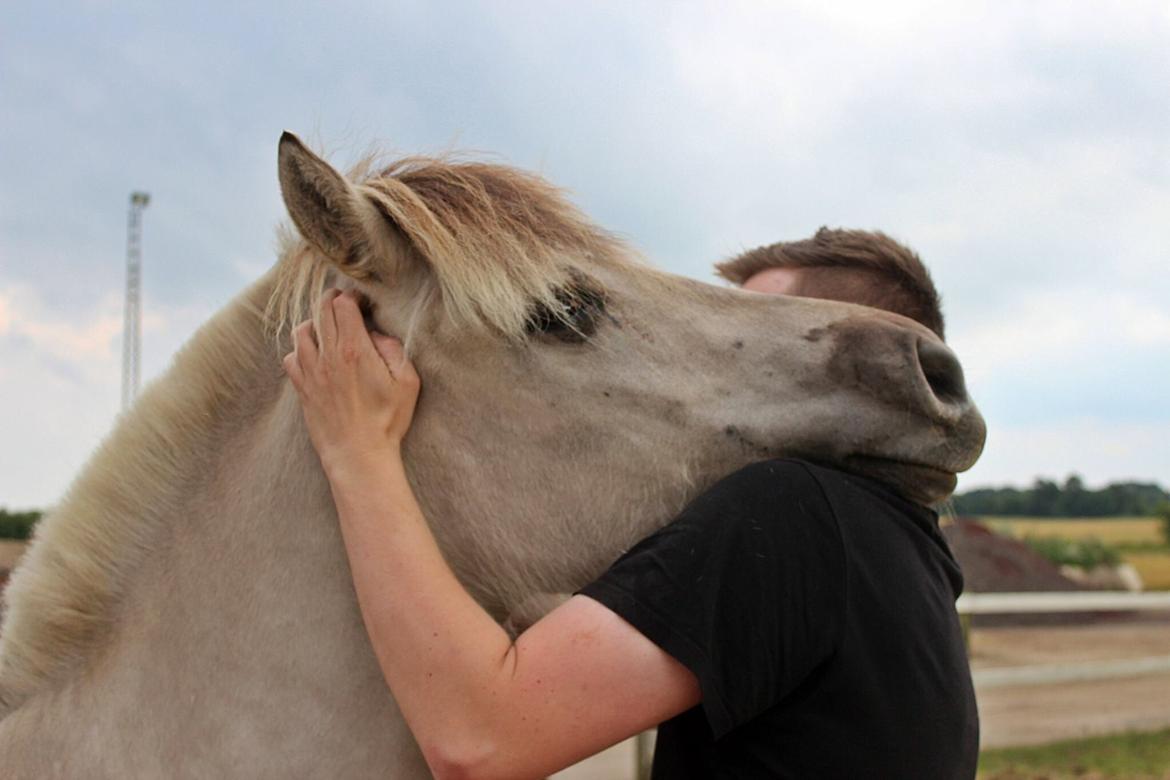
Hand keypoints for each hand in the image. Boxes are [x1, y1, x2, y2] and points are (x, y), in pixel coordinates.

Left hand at [282, 290, 419, 477]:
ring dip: (315, 322)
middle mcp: (329, 356)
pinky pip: (290, 356)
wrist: (358, 454)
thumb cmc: (387, 421)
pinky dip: (300, 349)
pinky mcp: (302, 388)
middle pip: (321, 310)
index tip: (361, 302)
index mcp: (356, 350)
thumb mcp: (407, 382)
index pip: (344, 305)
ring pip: (302, 330)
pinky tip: (314, 354)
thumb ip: (394, 350)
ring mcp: (311, 371)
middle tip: (343, 302)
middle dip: (332, 300)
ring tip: (327, 326)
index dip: (352, 297)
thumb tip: (375, 334)